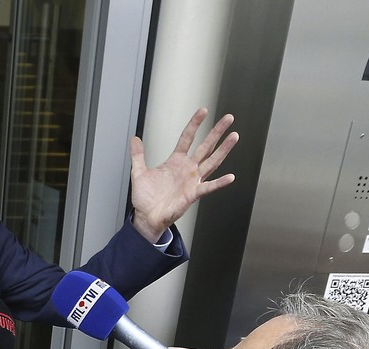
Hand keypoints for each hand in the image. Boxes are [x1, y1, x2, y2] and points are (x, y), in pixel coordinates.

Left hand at [130, 107, 238, 242]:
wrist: (147, 217)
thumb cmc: (146, 198)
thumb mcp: (138, 173)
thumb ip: (138, 155)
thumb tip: (134, 139)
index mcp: (175, 161)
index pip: (187, 138)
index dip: (195, 124)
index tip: (203, 111)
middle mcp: (187, 169)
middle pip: (205, 146)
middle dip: (217, 132)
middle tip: (228, 118)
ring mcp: (192, 180)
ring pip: (212, 162)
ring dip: (223, 150)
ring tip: (234, 137)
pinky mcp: (193, 194)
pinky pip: (209, 187)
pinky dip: (219, 183)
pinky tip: (230, 177)